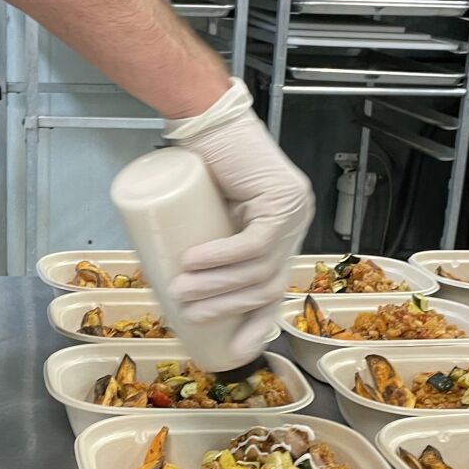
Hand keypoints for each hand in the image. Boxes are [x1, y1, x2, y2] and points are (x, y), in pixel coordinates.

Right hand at [165, 81, 314, 352]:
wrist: (204, 118)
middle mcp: (294, 225)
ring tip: (180, 290)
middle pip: (266, 285)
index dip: (254, 326)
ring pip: (260, 267)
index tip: (229, 351)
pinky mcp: (282, 196)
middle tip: (184, 312)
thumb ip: (203, 248)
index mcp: (282, 236)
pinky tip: (195, 263)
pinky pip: (256, 240)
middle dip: (225, 308)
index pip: (275, 293)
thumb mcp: (205, 217)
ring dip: (217, 286)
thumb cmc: (198, 165)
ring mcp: (294, 211)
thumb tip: (173, 296)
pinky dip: (224, 257)